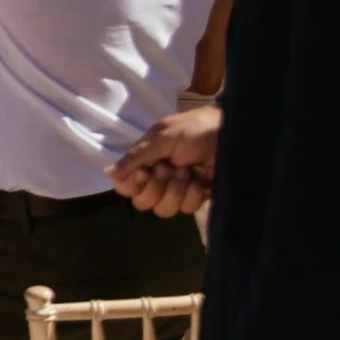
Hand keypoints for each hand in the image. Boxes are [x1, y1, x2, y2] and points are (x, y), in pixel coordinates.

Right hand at [107, 104, 221, 217]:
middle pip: (143, 202)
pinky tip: (202, 179)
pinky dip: (194, 194)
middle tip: (169, 167)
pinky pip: (187, 209)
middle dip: (157, 186)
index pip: (126, 186)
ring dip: (177, 190)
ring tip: (189, 171)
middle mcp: (157, 178)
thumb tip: (108, 174)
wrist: (230, 135)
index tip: (145, 171)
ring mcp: (177, 190)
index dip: (133, 184)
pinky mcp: (196, 198)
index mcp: (145, 161)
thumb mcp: (162, 137)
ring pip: (164, 210)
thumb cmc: (194, 130)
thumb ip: (136, 156)